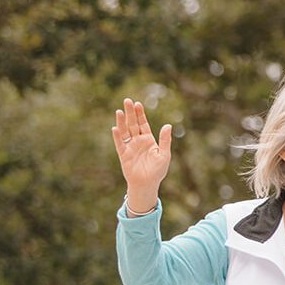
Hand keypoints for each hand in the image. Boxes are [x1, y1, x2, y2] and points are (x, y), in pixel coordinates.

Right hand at [112, 98, 171, 212]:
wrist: (147, 184)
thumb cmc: (157, 170)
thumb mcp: (164, 154)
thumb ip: (165, 139)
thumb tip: (168, 125)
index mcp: (148, 140)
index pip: (143, 124)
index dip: (140, 114)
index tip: (138, 104)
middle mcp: (138, 141)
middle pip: (133, 124)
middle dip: (130, 113)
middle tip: (127, 100)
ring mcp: (130, 147)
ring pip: (125, 131)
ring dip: (122, 121)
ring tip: (120, 111)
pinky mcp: (123, 155)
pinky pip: (119, 144)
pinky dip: (117, 136)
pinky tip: (115, 128)